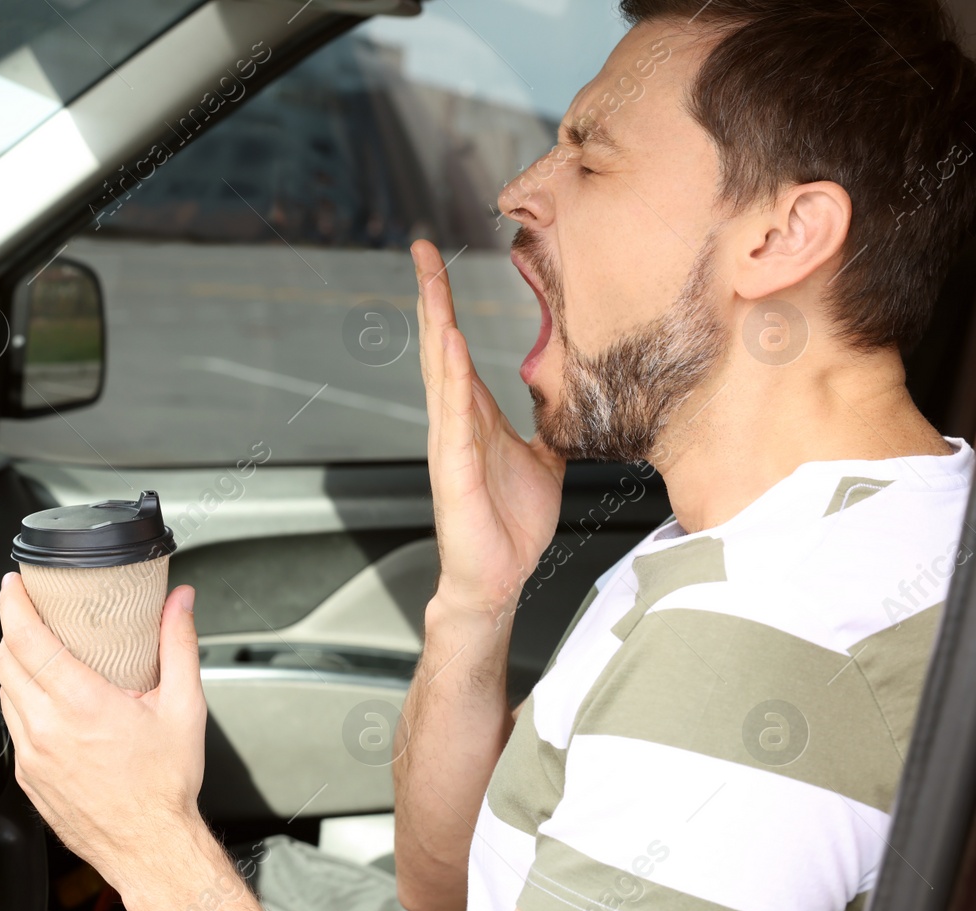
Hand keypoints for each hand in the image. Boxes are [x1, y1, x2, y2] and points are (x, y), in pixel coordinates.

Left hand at [0, 572, 209, 892]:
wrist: (151, 848)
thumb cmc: (166, 787)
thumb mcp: (184, 707)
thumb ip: (179, 645)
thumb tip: (179, 602)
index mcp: (83, 705)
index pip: (28, 640)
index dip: (15, 604)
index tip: (15, 585)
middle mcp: (48, 729)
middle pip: (6, 660)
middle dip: (12, 627)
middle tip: (29, 610)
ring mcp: (32, 755)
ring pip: (5, 692)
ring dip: (16, 665)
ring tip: (40, 652)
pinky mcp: (27, 777)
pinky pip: (14, 725)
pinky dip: (23, 702)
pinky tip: (48, 700)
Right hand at [411, 239, 564, 618]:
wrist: (497, 575)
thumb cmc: (511, 523)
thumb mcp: (543, 460)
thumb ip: (549, 424)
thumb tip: (574, 399)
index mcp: (473, 413)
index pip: (453, 345)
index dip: (444, 302)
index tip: (435, 261)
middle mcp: (455, 419)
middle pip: (436, 343)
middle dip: (429, 294)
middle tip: (420, 249)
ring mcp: (449, 440)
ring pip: (438, 370)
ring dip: (434, 322)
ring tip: (431, 281)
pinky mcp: (453, 467)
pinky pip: (451, 413)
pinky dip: (449, 376)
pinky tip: (447, 344)